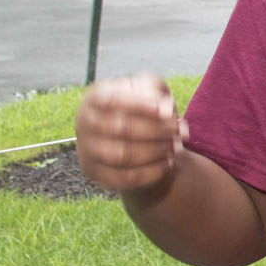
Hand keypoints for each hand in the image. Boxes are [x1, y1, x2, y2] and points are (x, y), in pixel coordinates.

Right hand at [76, 75, 185, 199]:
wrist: (129, 136)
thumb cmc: (141, 105)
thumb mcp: (148, 88)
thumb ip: (156, 91)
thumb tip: (165, 110)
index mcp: (94, 98)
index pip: (111, 100)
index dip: (140, 104)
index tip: (168, 110)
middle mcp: (84, 124)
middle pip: (121, 128)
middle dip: (158, 130)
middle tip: (181, 130)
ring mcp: (86, 150)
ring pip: (122, 155)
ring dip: (155, 151)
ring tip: (176, 147)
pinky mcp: (95, 173)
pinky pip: (124, 177)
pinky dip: (150, 172)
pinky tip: (168, 163)